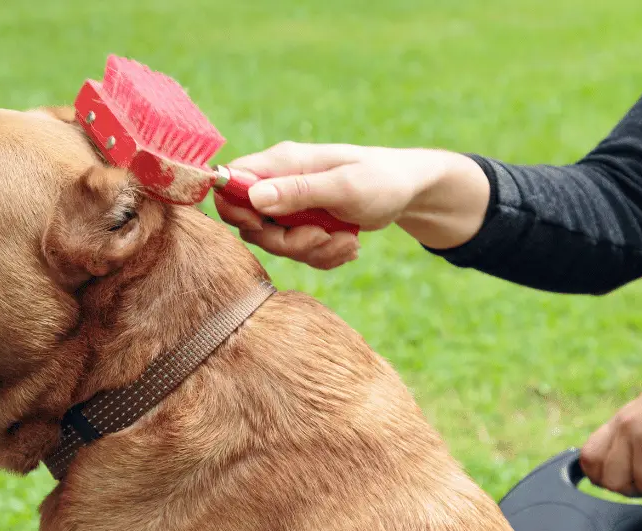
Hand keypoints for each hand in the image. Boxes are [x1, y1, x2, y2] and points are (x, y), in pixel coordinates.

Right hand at [213, 142, 489, 269]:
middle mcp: (280, 183)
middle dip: (286, 241)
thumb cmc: (381, 179)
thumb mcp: (343, 187)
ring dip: (312, 251)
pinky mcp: (304, 225)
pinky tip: (349, 245)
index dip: (235, 208)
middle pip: (252, 224)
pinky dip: (324, 256)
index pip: (231, 181)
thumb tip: (253, 197)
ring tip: (346, 240)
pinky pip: (299, 253)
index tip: (262, 225)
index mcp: (282, 163)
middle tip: (321, 236)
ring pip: (276, 243)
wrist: (410, 192)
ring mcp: (292, 206)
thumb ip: (298, 192)